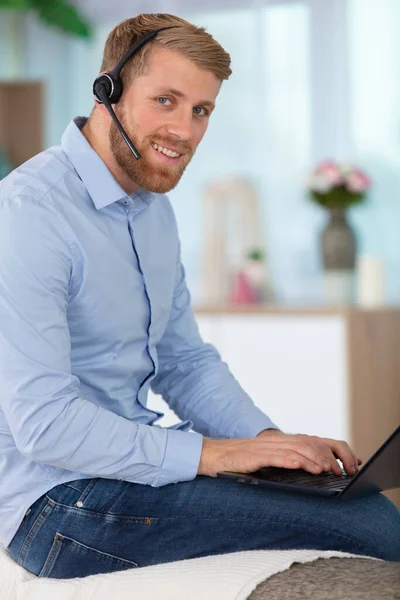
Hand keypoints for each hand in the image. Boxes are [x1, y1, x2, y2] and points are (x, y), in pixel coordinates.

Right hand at [197, 430, 362, 478]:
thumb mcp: (266, 460)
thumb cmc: (239, 461)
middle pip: (308, 443)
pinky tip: (300, 466)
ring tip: (326, 469)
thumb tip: (310, 471)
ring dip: (312, 459)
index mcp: (280, 442)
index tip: (346, 464)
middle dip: (327, 456)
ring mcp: (264, 447)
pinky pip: (274, 456)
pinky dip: (289, 460)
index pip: (312, 441)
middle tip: (340, 471)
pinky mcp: (253, 456)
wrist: (212, 455)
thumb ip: (285, 461)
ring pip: (295, 449)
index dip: (330, 450)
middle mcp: (275, 441)